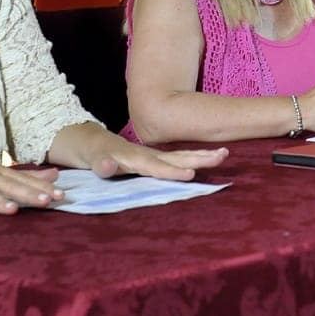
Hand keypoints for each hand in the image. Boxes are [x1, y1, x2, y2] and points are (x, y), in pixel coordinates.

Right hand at [0, 161, 64, 217]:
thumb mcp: (0, 174)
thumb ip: (27, 176)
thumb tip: (56, 174)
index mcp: (0, 173)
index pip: (25, 180)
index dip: (42, 187)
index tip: (61, 195)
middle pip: (10, 186)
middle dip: (29, 193)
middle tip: (47, 200)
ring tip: (13, 210)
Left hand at [85, 138, 229, 181]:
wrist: (92, 141)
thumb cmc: (92, 154)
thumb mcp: (91, 160)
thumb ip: (100, 164)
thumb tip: (107, 166)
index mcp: (134, 158)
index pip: (156, 167)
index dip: (172, 172)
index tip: (190, 174)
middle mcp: (148, 155)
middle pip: (177, 157)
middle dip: (200, 157)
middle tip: (222, 155)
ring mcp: (154, 156)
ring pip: (181, 156)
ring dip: (202, 155)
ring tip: (224, 154)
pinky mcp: (156, 159)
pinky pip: (179, 159)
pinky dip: (195, 158)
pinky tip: (210, 158)